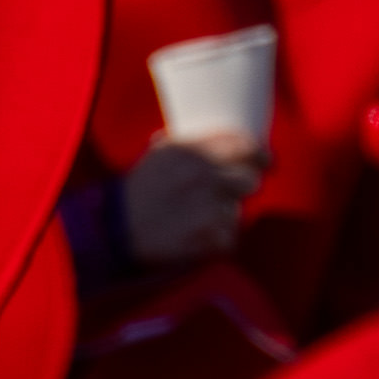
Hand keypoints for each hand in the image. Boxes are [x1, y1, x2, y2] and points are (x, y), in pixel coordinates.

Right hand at [122, 129, 264, 264]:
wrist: (113, 229)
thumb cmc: (138, 191)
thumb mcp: (159, 156)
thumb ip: (192, 144)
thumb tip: (226, 138)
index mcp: (192, 151)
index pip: (244, 144)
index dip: (259, 153)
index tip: (265, 160)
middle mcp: (204, 175)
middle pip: (251, 180)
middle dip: (241, 188)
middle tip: (227, 194)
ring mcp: (210, 207)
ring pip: (237, 211)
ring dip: (223, 216)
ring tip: (194, 218)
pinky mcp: (211, 237)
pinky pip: (228, 237)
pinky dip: (215, 240)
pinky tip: (191, 237)